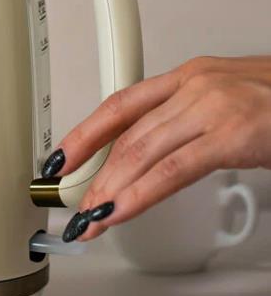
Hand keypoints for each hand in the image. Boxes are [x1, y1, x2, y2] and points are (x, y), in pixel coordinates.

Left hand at [42, 56, 270, 241]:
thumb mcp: (228, 102)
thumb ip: (189, 122)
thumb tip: (157, 154)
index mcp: (189, 76)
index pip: (120, 104)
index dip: (86, 132)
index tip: (62, 157)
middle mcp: (193, 86)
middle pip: (126, 133)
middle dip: (94, 173)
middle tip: (73, 203)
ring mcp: (212, 107)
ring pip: (141, 152)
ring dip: (109, 190)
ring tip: (90, 218)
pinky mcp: (233, 134)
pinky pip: (173, 170)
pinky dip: (139, 194)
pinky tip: (119, 212)